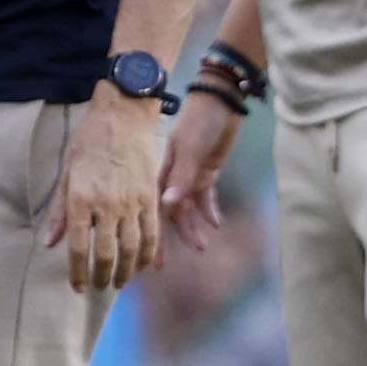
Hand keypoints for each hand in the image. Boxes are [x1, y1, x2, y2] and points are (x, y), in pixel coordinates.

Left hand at [45, 90, 166, 292]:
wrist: (123, 118)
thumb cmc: (89, 143)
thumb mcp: (67, 175)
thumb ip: (60, 213)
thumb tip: (51, 243)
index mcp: (81, 199)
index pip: (78, 248)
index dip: (77, 273)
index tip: (78, 287)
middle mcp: (107, 204)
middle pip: (107, 254)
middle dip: (102, 277)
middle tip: (99, 287)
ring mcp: (132, 202)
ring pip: (131, 249)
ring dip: (126, 271)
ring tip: (119, 283)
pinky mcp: (150, 197)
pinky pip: (152, 233)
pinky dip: (148, 253)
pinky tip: (142, 265)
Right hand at [162, 93, 244, 251]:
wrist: (221, 100)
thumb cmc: (201, 121)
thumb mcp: (190, 149)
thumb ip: (181, 178)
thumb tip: (167, 207)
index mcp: (161, 171)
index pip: (152, 209)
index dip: (147, 234)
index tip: (145, 256)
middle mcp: (172, 177)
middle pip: (167, 215)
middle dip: (164, 239)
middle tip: (162, 266)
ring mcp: (189, 175)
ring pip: (187, 209)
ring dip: (192, 227)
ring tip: (202, 248)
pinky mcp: (206, 171)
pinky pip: (205, 197)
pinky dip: (209, 210)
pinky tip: (216, 224)